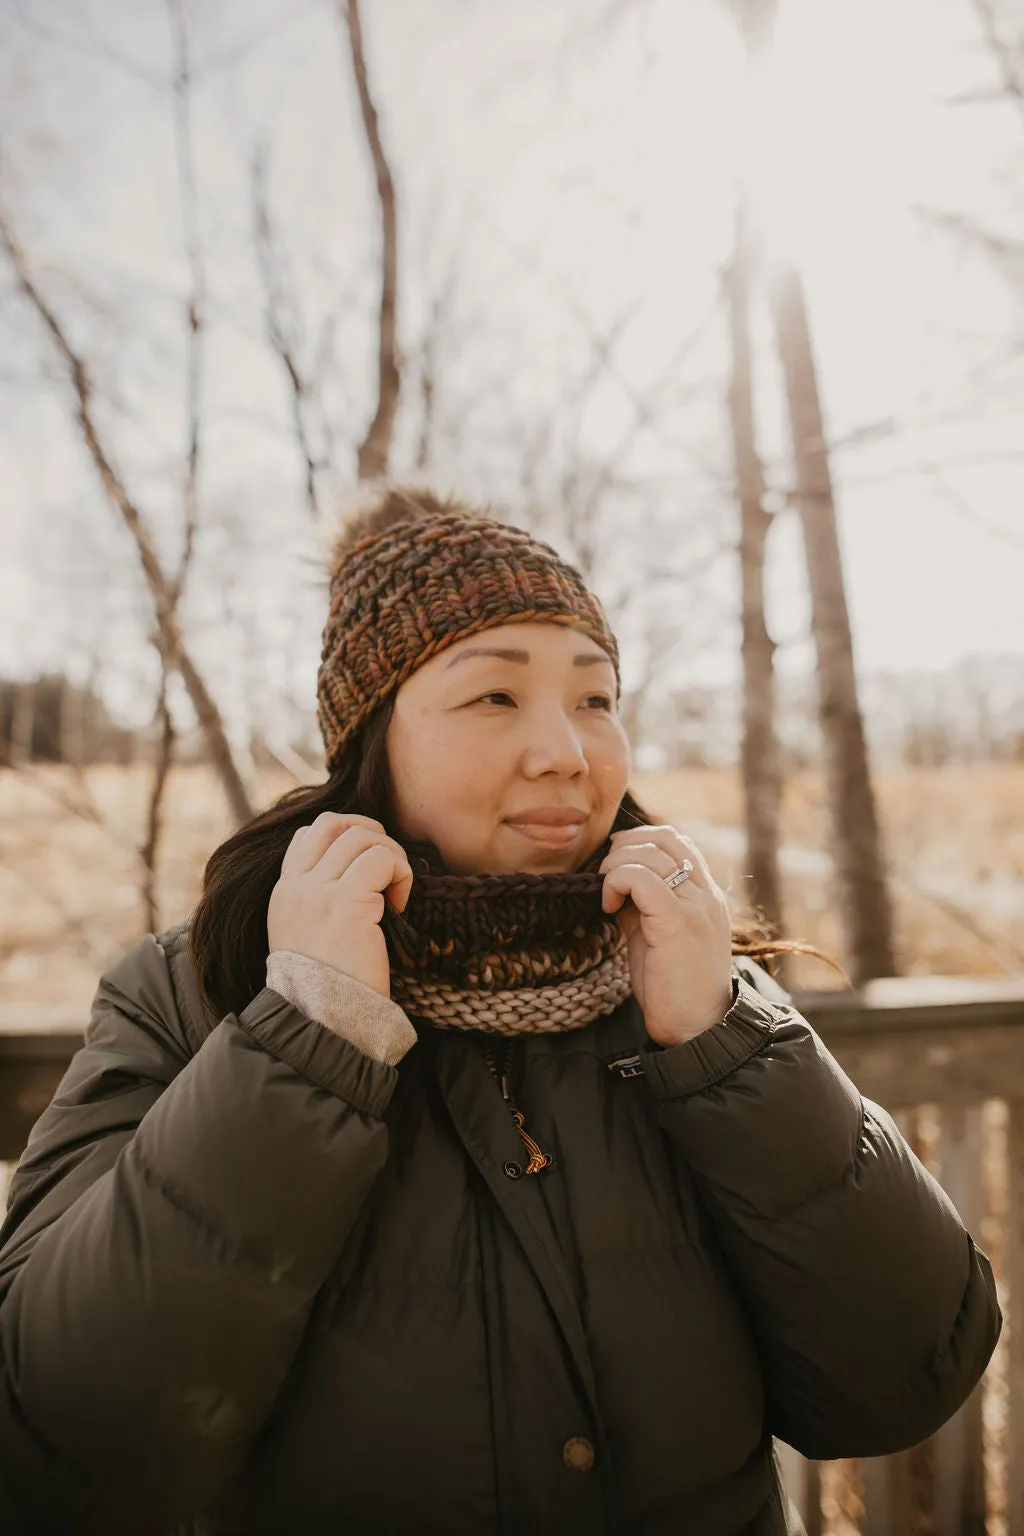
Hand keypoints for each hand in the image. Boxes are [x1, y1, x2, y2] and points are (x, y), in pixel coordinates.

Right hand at [267, 813, 413, 999]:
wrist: (323, 1019)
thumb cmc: (328, 984)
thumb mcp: (307, 934)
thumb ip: (319, 899)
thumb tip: (359, 870)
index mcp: (284, 891)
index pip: (309, 833)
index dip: (345, 836)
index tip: (366, 866)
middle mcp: (296, 886)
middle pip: (335, 823)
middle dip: (371, 834)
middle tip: (388, 867)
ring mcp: (319, 891)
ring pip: (362, 837)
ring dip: (391, 856)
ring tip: (394, 891)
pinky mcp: (347, 902)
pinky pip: (383, 860)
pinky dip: (401, 874)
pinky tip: (399, 904)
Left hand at [599, 826, 734, 1046]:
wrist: (697, 1027)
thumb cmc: (674, 987)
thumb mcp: (656, 935)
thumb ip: (643, 905)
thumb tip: (614, 883)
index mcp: (705, 894)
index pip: (676, 840)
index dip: (639, 840)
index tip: (615, 862)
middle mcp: (705, 894)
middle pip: (663, 838)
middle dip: (624, 848)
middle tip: (605, 876)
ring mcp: (695, 905)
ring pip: (650, 854)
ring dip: (616, 866)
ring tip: (606, 894)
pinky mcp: (678, 922)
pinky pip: (642, 879)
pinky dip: (617, 882)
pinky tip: (609, 907)